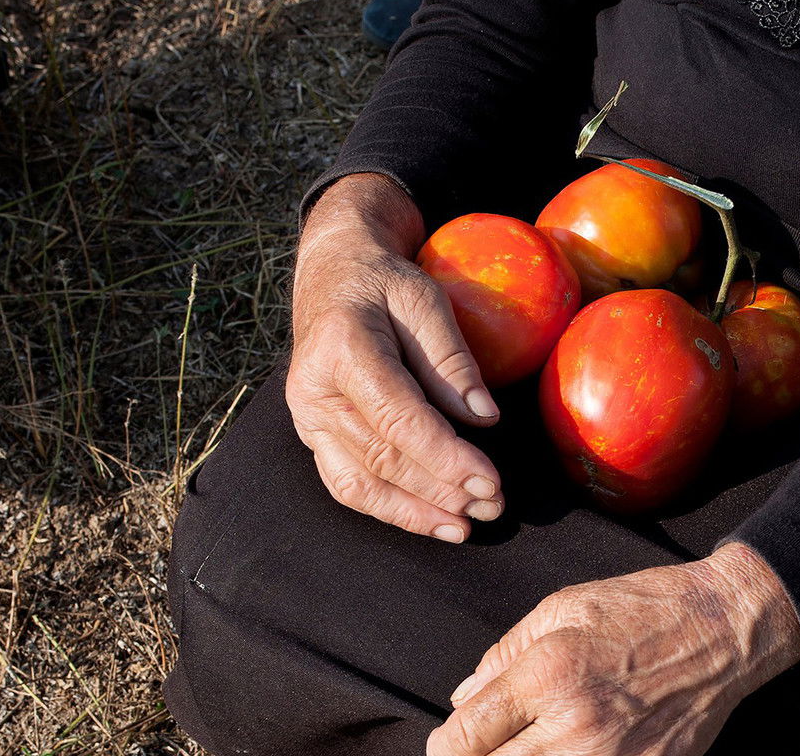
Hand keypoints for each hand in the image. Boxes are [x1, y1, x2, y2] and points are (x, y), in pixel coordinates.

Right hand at [287, 172, 503, 542]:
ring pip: (360, 482)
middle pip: (382, 457)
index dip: (446, 457)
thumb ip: (451, 359)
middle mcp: (313, 389)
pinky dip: (389, 509)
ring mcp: (306, 417)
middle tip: (493, 506)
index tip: (489, 480)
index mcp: (342, 347)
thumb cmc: (384, 282)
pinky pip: (346, 483)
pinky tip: (430, 520)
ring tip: (465, 525)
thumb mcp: (425, 299)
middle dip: (441, 489)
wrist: (332, 273)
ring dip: (416, 511)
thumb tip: (484, 418)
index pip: (399, 419)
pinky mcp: (311, 433)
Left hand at [427, 543, 799, 755]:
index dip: (445, 746)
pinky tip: (569, 753)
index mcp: (547, 676)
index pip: (465, 737)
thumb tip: (465, 696)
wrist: (724, 629)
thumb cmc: (644, 609)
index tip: (448, 743)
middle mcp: (575, 726)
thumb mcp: (563, 608)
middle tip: (484, 749)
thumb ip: (505, 653)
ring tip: (527, 749)